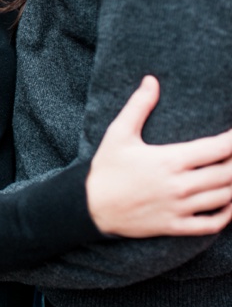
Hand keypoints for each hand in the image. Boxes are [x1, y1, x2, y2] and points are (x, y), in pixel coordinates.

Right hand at [87, 76, 231, 236]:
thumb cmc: (105, 169)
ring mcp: (178, 208)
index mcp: (170, 160)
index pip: (218, 148)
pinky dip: (227, 216)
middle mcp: (179, 185)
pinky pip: (211, 224)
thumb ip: (138, 106)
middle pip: (228, 173)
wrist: (89, 206)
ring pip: (225, 198)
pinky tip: (230, 204)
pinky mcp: (174, 226)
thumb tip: (151, 80)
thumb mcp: (118, 134)